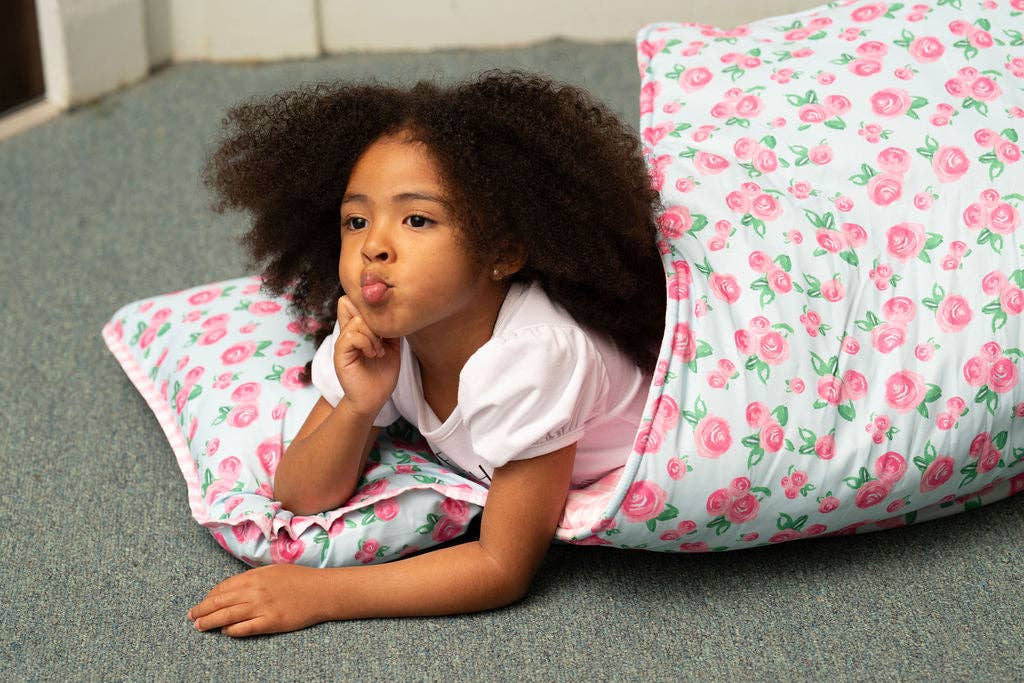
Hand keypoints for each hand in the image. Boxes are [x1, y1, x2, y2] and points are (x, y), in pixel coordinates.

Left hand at [188, 564, 330, 636]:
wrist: (323, 591)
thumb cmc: (300, 579)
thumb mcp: (274, 571)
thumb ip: (253, 578)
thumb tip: (233, 589)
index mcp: (255, 576)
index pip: (223, 587)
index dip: (210, 596)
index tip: (203, 602)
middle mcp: (255, 591)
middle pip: (220, 602)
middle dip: (202, 610)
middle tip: (192, 616)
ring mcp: (262, 607)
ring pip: (228, 616)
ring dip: (210, 622)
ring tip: (199, 626)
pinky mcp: (271, 622)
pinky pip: (245, 628)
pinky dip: (232, 630)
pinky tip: (226, 631)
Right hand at [333, 295, 399, 417]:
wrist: (373, 400)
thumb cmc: (382, 376)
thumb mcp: (392, 347)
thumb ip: (390, 329)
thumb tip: (398, 312)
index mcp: (358, 330)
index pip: (354, 301)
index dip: (369, 304)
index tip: (385, 321)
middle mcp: (348, 333)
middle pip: (351, 303)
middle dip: (373, 318)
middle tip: (383, 339)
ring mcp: (343, 342)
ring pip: (356, 321)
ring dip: (373, 335)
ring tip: (379, 351)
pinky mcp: (340, 354)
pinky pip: (351, 336)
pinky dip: (367, 343)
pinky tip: (373, 354)